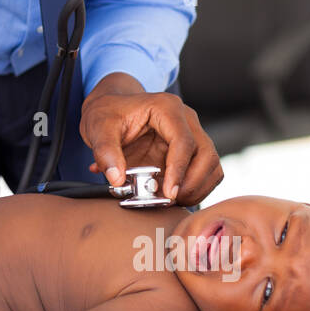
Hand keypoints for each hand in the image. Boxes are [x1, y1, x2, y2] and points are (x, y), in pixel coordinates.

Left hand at [80, 73, 222, 205]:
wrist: (111, 108)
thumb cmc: (107, 114)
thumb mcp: (98, 128)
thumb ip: (105, 152)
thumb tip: (117, 179)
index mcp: (166, 108)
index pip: (184, 141)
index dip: (179, 170)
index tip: (168, 193)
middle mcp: (186, 120)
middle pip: (206, 154)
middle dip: (192, 183)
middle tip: (170, 201)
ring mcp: (191, 135)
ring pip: (211, 165)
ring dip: (196, 188)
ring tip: (171, 201)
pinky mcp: (189, 151)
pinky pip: (205, 172)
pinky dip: (194, 189)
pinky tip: (173, 197)